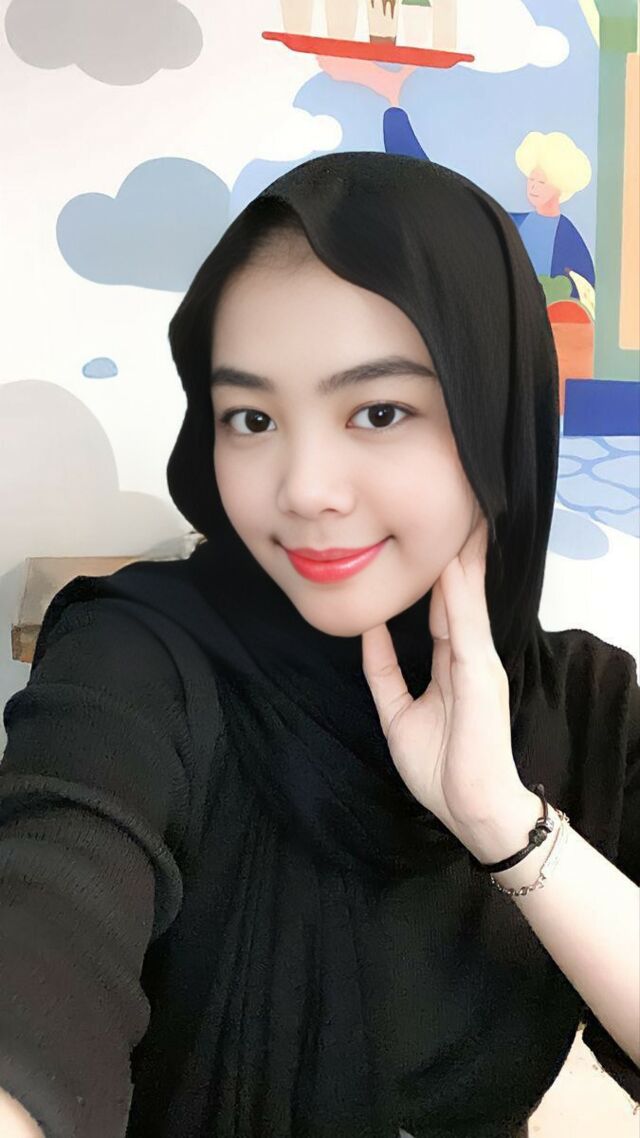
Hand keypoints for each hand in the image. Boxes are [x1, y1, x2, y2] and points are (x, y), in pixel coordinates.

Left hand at [361, 516, 527, 844]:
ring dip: (462, 558)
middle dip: (456, 553)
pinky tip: (455, 562)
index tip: (434, 538)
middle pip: (460, 594)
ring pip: (466, 598)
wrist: (471, 809)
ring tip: (460, 516)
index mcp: (453, 664)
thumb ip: (382, 672)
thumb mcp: (397, 713)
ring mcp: (477, 662)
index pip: (445, 608)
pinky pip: (466, 623)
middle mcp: (469, 656)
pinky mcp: (478, 673)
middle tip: (454, 506)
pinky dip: (461, 591)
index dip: (440, 574)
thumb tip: (368, 630)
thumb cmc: (441, 769)